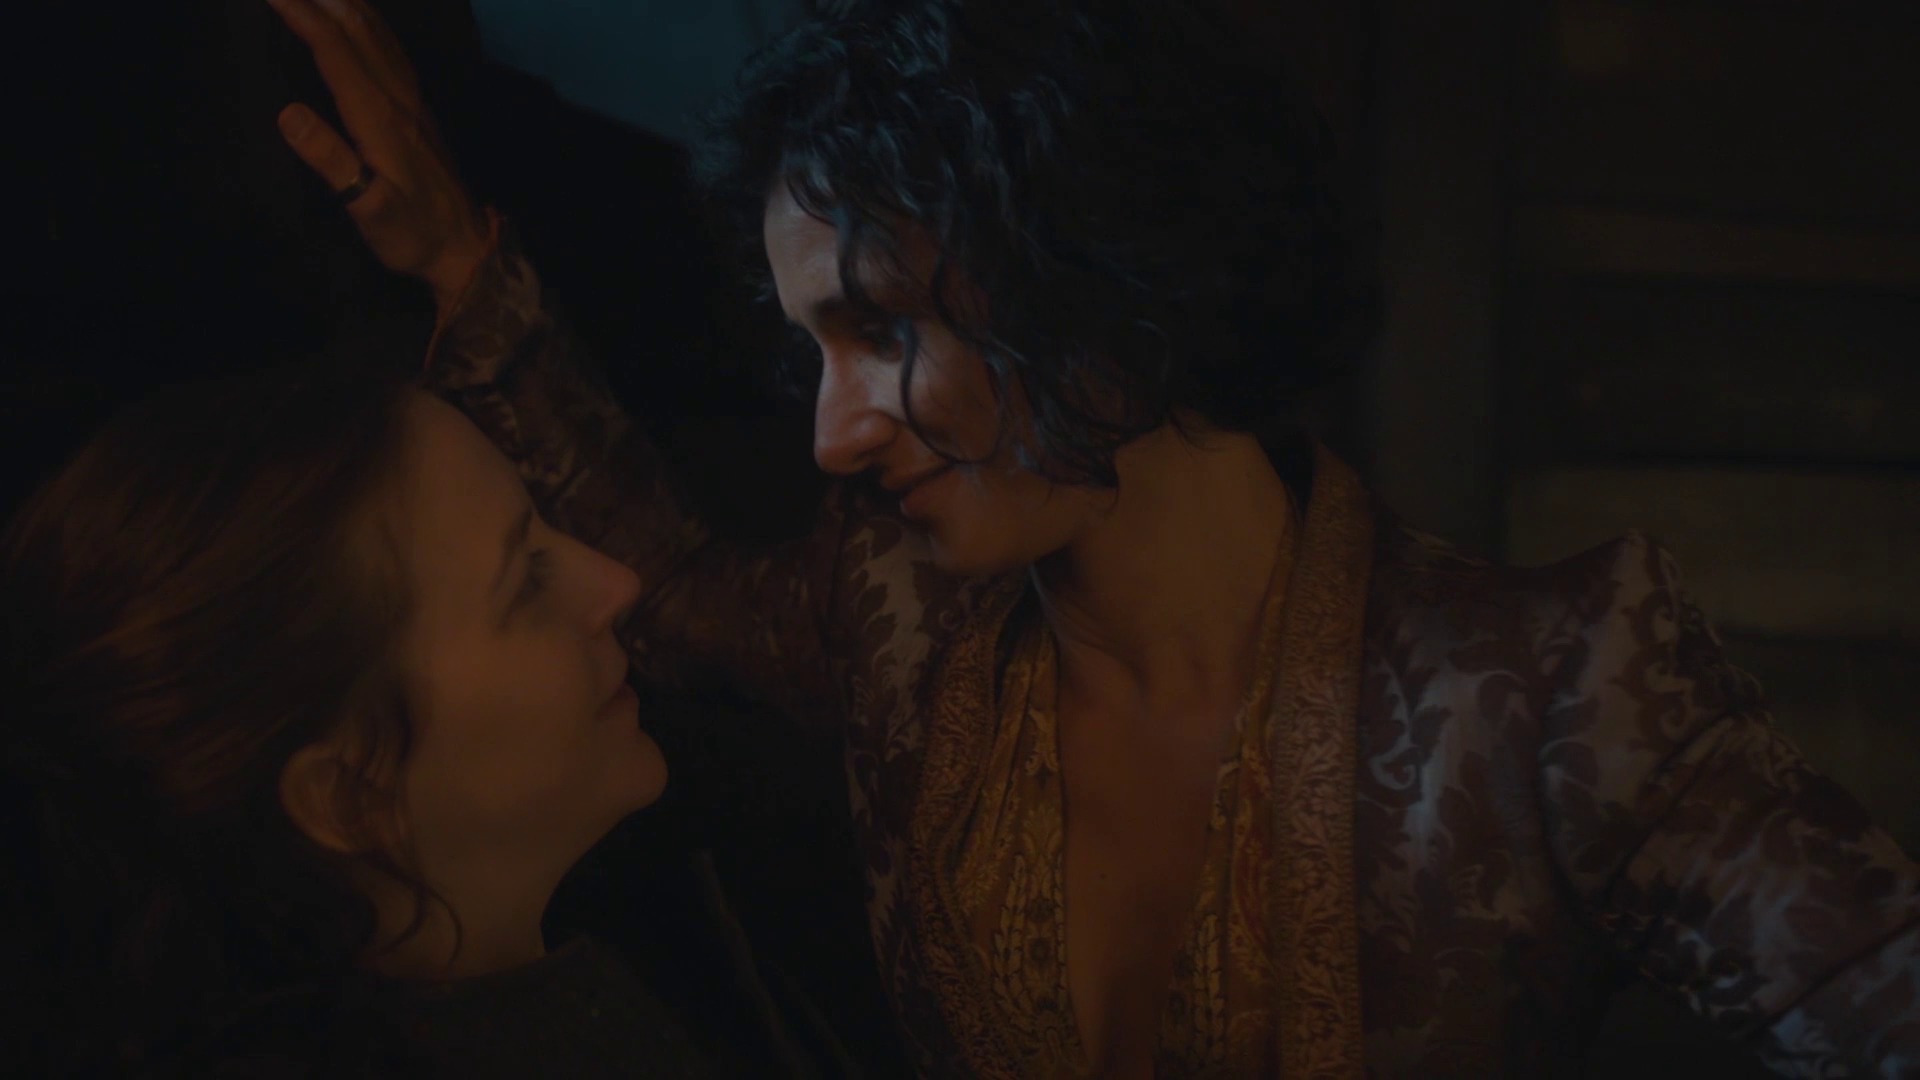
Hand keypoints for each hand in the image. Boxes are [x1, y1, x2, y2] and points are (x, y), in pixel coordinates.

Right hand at [268, 0, 489, 312]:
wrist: (466, 248)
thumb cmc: (413, 233)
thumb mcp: (369, 208)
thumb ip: (331, 160)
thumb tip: (289, 113)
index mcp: (380, 118)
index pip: (336, 52)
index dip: (303, 16)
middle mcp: (399, 100)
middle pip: (358, 30)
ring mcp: (413, 102)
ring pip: (379, 35)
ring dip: (347, 3)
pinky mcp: (420, 111)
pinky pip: (393, 51)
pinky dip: (371, 23)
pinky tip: (362, 16)